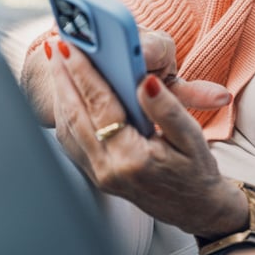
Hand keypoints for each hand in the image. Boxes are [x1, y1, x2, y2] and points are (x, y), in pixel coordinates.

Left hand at [46, 38, 236, 233]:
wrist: (195, 208)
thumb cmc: (197, 172)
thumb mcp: (193, 138)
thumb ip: (167, 109)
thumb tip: (145, 82)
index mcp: (132, 158)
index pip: (102, 107)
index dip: (86, 74)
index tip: (74, 48)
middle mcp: (108, 169)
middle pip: (76, 115)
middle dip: (64, 78)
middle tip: (58, 46)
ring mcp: (98, 175)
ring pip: (68, 127)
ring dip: (61, 92)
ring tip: (59, 63)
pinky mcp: (95, 175)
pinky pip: (72, 140)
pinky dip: (66, 111)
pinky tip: (67, 92)